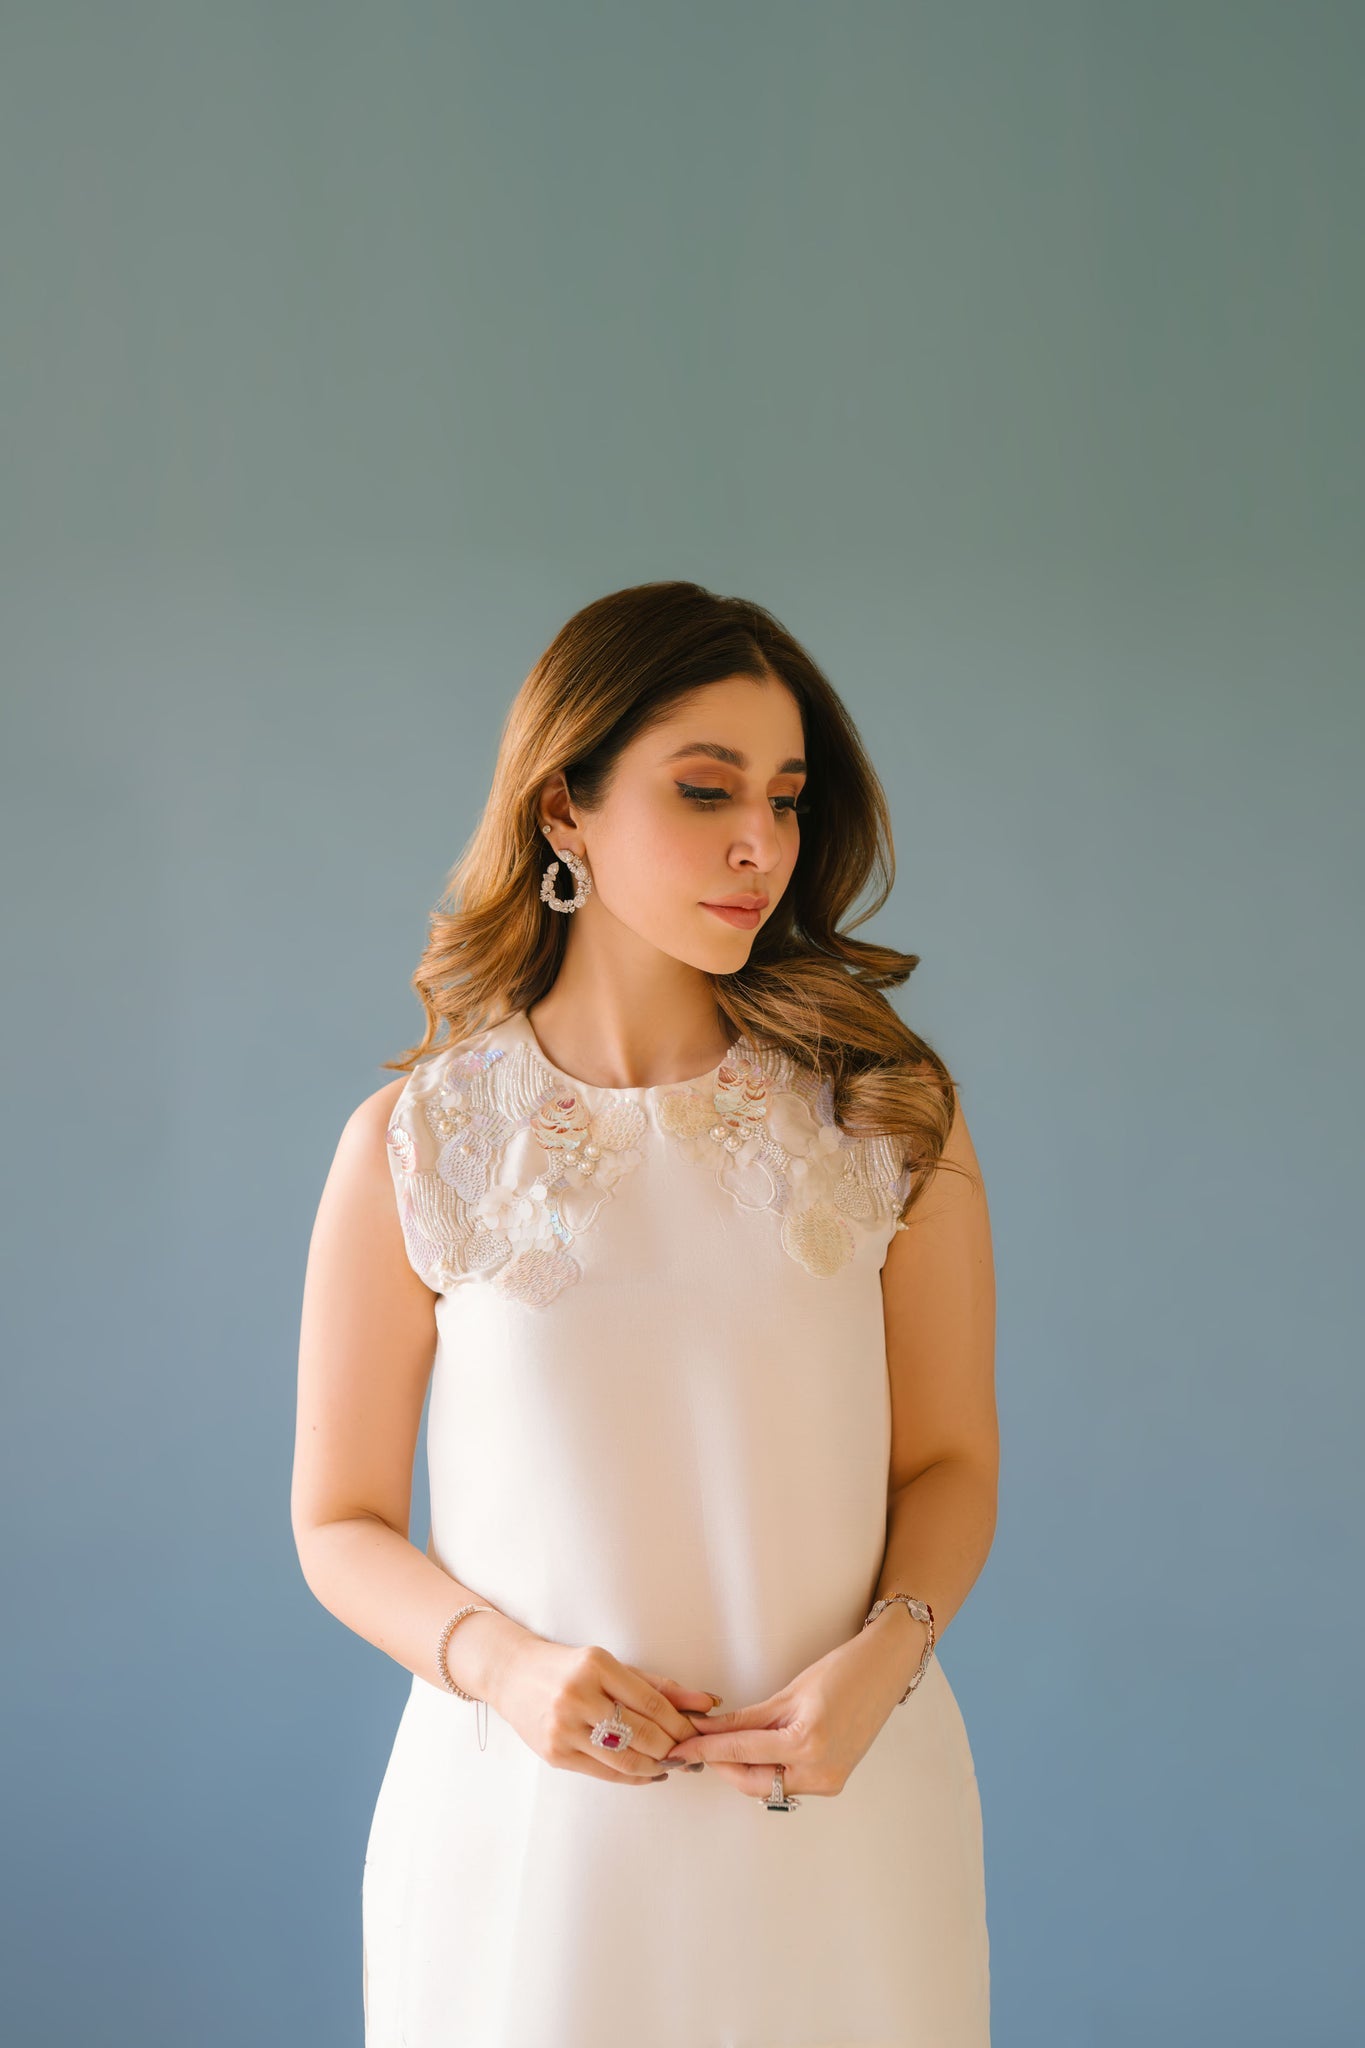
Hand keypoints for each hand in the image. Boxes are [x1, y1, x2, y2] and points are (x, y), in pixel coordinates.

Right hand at [492, 1635, 720, 1785]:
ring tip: (672, 1765)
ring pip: (625, 1761)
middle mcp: (577, 1696)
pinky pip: (605, 1773)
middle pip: (642, 1735)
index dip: (681, 1724)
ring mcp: (563, 1729)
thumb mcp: (612, 1666)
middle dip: (674, 1749)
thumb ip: (659, 1686)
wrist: (513, 1675)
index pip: (652, 1704)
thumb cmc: (569, 1668)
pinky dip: (634, 1777)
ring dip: (657, 1768)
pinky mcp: (555, 1755)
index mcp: (596, 1666)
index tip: (698, 1734)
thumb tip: (707, 1703)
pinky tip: (649, 1773)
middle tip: (692, 1755)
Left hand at [660, 1618, 920, 1798]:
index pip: (741, 1751)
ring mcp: (830, 1782)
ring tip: (719, 1748)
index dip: (705, 1750)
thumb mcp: (788, 1693)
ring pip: (769, 1786)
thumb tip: (709, 1730)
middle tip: (695, 1747)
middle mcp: (820, 1772)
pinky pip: (789, 1783)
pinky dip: (767, 1771)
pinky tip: (752, 1753)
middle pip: (753, 1781)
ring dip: (743, 1770)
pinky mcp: (834, 1782)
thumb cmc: (842, 1671)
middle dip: (722, 1766)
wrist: (885, 1671)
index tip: (679, 1749)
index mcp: (807, 1745)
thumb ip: (747, 1719)